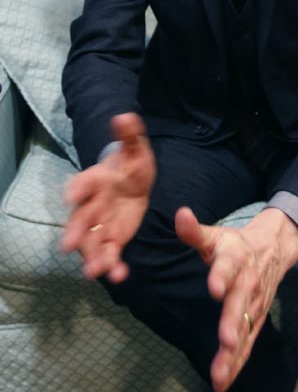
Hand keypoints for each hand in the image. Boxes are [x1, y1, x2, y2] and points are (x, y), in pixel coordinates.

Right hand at [61, 112, 155, 283]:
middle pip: (81, 219)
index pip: (82, 184)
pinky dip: (113, 265)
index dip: (76, 189)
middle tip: (68, 245)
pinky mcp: (113, 238)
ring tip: (94, 271)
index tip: (71, 196)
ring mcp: (101, 224)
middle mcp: (93, 204)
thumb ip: (130, 135)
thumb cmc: (130, 164)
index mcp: (96, 180)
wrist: (134, 181)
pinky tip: (120, 275)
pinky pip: (110, 253)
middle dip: (75, 231)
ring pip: (93, 242)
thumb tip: (125, 116)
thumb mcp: (136, 149)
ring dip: (92, 256)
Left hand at [175, 206, 297, 391]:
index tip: (213, 288)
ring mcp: (255, 305)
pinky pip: (247, 344)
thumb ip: (194, 231)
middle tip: (226, 341)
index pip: (228, 267)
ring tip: (220, 375)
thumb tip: (180, 215)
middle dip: (233, 323)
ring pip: (245, 330)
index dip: (221, 277)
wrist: (273, 249)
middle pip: (240, 304)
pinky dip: (237, 364)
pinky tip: (223, 382)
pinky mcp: (255, 321)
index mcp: (236, 258)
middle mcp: (248, 284)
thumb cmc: (235, 244)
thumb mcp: (215, 235)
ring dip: (234, 354)